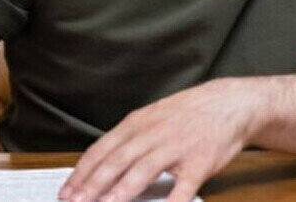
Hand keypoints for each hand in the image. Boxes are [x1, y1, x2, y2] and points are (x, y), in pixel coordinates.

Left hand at [58, 78, 264, 201]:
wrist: (228, 104)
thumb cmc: (186, 115)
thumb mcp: (152, 118)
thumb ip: (128, 140)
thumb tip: (100, 166)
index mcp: (138, 123)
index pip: (102, 149)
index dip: (82, 171)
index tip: (67, 190)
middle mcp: (154, 134)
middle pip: (117, 160)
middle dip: (93, 183)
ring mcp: (177, 148)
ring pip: (144, 170)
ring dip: (123, 189)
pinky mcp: (200, 162)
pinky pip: (184, 185)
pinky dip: (172, 200)